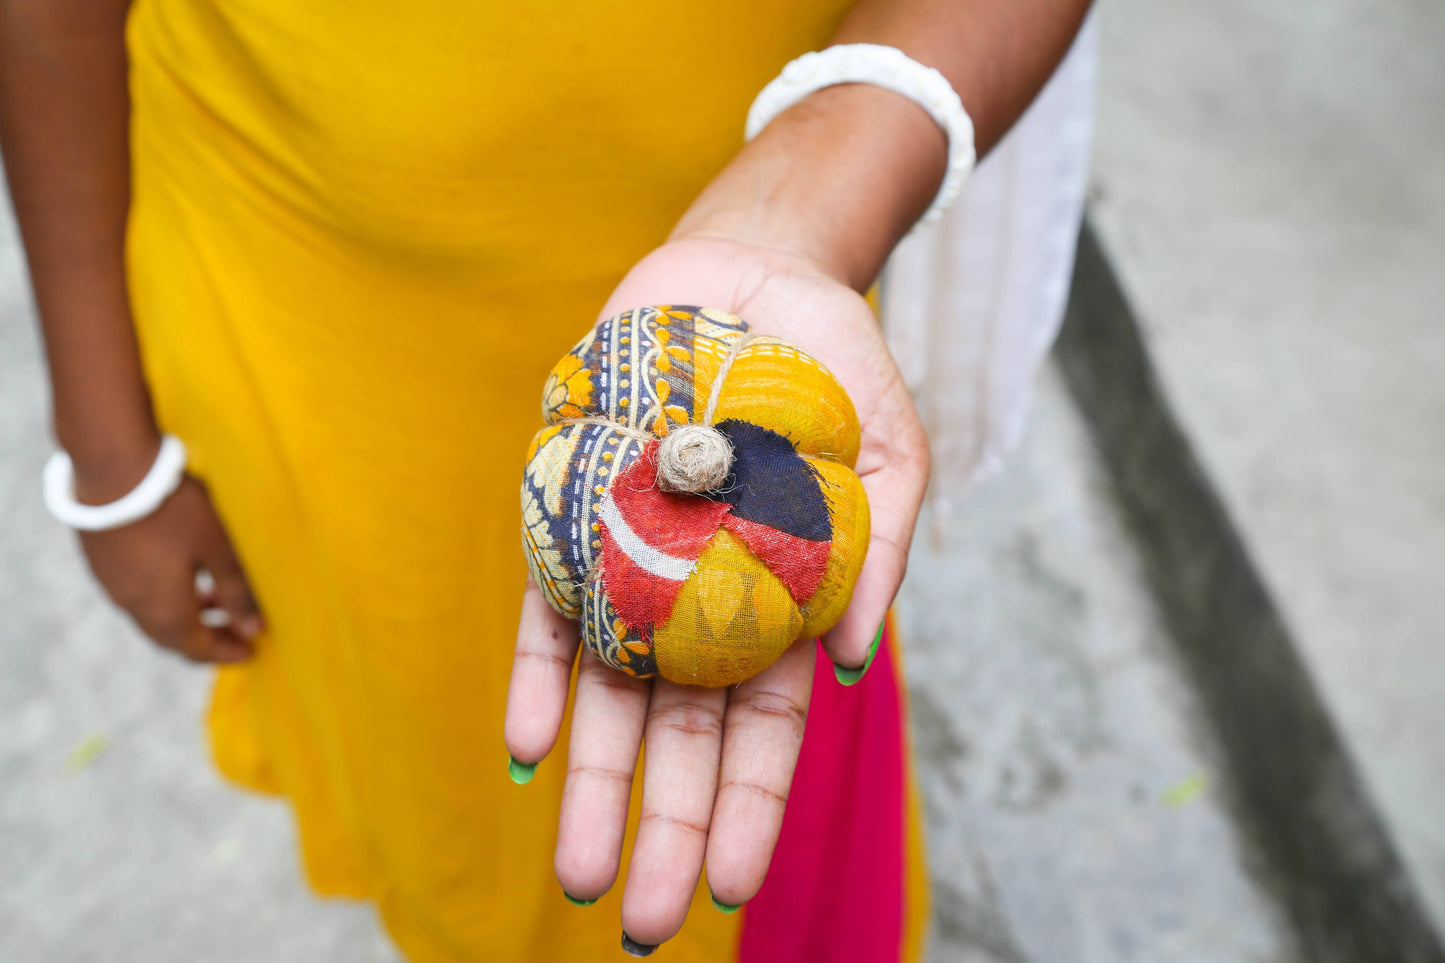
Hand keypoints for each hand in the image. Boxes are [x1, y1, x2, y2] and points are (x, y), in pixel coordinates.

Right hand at [74, 447, 263, 662]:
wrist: (111, 469)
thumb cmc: (174, 510)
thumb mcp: (217, 548)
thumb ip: (236, 590)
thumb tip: (254, 629)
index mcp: (165, 611)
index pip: (197, 649)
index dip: (225, 653)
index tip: (250, 652)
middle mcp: (134, 607)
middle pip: (173, 637)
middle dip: (207, 638)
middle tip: (237, 630)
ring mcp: (113, 586)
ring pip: (154, 615)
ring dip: (186, 615)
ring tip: (216, 599)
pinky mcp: (102, 563)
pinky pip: (137, 594)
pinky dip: (164, 596)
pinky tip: (182, 574)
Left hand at [504, 233, 929, 948]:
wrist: (751, 275)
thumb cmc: (834, 367)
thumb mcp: (893, 455)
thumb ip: (881, 555)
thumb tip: (848, 668)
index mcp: (781, 605)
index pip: (764, 731)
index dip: (747, 807)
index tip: (728, 882)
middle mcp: (700, 602)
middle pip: (680, 736)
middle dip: (665, 829)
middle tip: (641, 922)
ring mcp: (632, 565)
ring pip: (609, 696)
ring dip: (593, 784)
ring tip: (578, 871)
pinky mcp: (573, 515)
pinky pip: (547, 612)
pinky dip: (538, 676)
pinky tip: (530, 744)